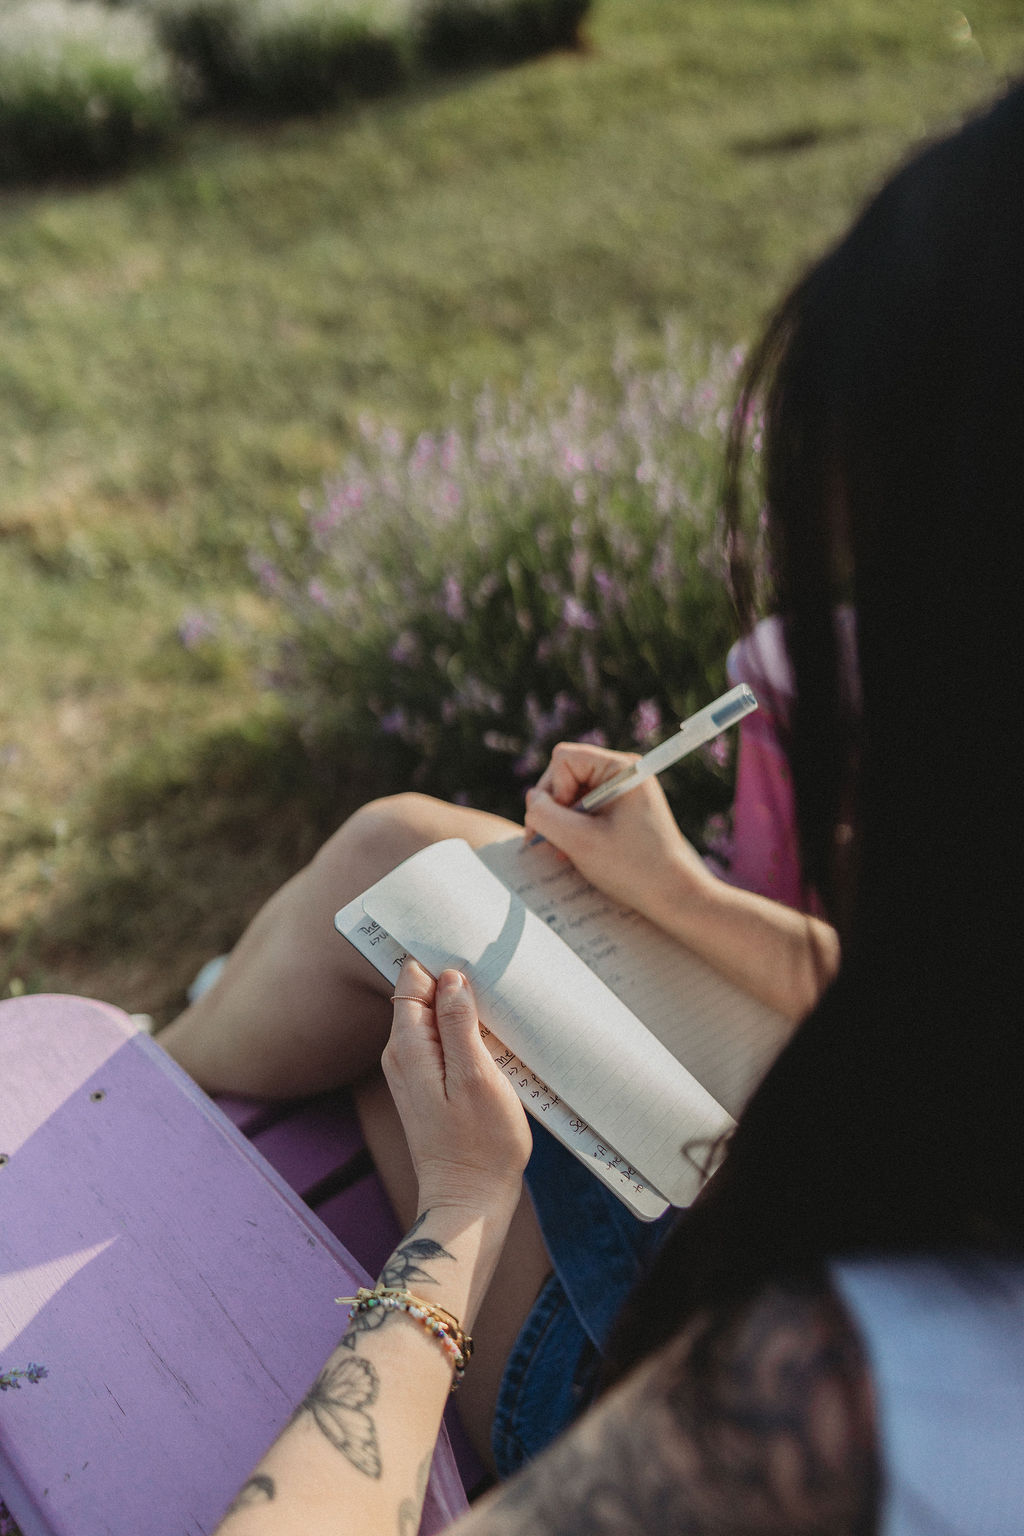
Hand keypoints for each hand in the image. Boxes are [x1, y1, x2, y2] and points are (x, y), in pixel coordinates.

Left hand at [381, 958, 531, 1216]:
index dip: (443, 966)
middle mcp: (401, 1054)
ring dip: (465, 1013)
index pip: (412, 978)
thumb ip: (460, 1023)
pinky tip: (492, 1047)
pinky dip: (466, 1037)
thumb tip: (450, 977)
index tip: (476, 964)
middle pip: (424, 995)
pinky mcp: (428, 1085)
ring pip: (436, 1018)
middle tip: (496, 993)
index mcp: (408, 1046)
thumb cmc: (481, 1144)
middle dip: (456, 987)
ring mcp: (412, 1070)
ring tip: (499, 1021)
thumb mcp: (478, 1076)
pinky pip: (443, 1042)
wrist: (469, 1202)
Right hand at [523, 741, 712, 918]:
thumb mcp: (579, 841)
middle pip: (566, 774)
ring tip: (566, 851)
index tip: (562, 824)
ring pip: (573, 793)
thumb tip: (533, 799)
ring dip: (563, 821)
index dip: (553, 790)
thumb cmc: (632, 868)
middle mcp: (624, 772)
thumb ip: (545, 815)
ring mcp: (624, 790)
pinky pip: (586, 807)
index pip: (564, 760)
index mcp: (621, 769)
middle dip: (555, 808)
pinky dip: (575, 828)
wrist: (674, 895)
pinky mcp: (624, 809)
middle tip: (554, 843)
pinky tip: (576, 851)